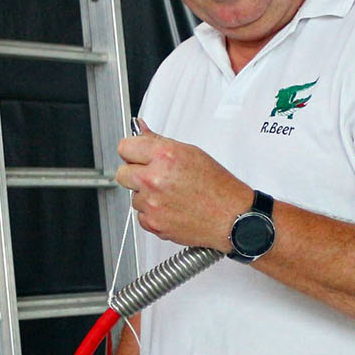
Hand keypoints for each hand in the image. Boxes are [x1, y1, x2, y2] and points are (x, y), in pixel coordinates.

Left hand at [115, 119, 250, 249]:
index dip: (133, 151)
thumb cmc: (218, 187)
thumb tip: (140, 131)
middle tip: (153, 176)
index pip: (125, 147)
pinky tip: (171, 208)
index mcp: (164, 156)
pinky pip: (141, 215)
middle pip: (122, 173)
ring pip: (133, 196)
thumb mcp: (191, 153)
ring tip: (171, 194)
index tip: (137, 155)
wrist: (232, 217)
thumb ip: (159, 142)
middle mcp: (154, 179)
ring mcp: (152, 203)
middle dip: (134, 173)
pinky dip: (152, 213)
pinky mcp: (153, 223)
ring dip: (146, 195)